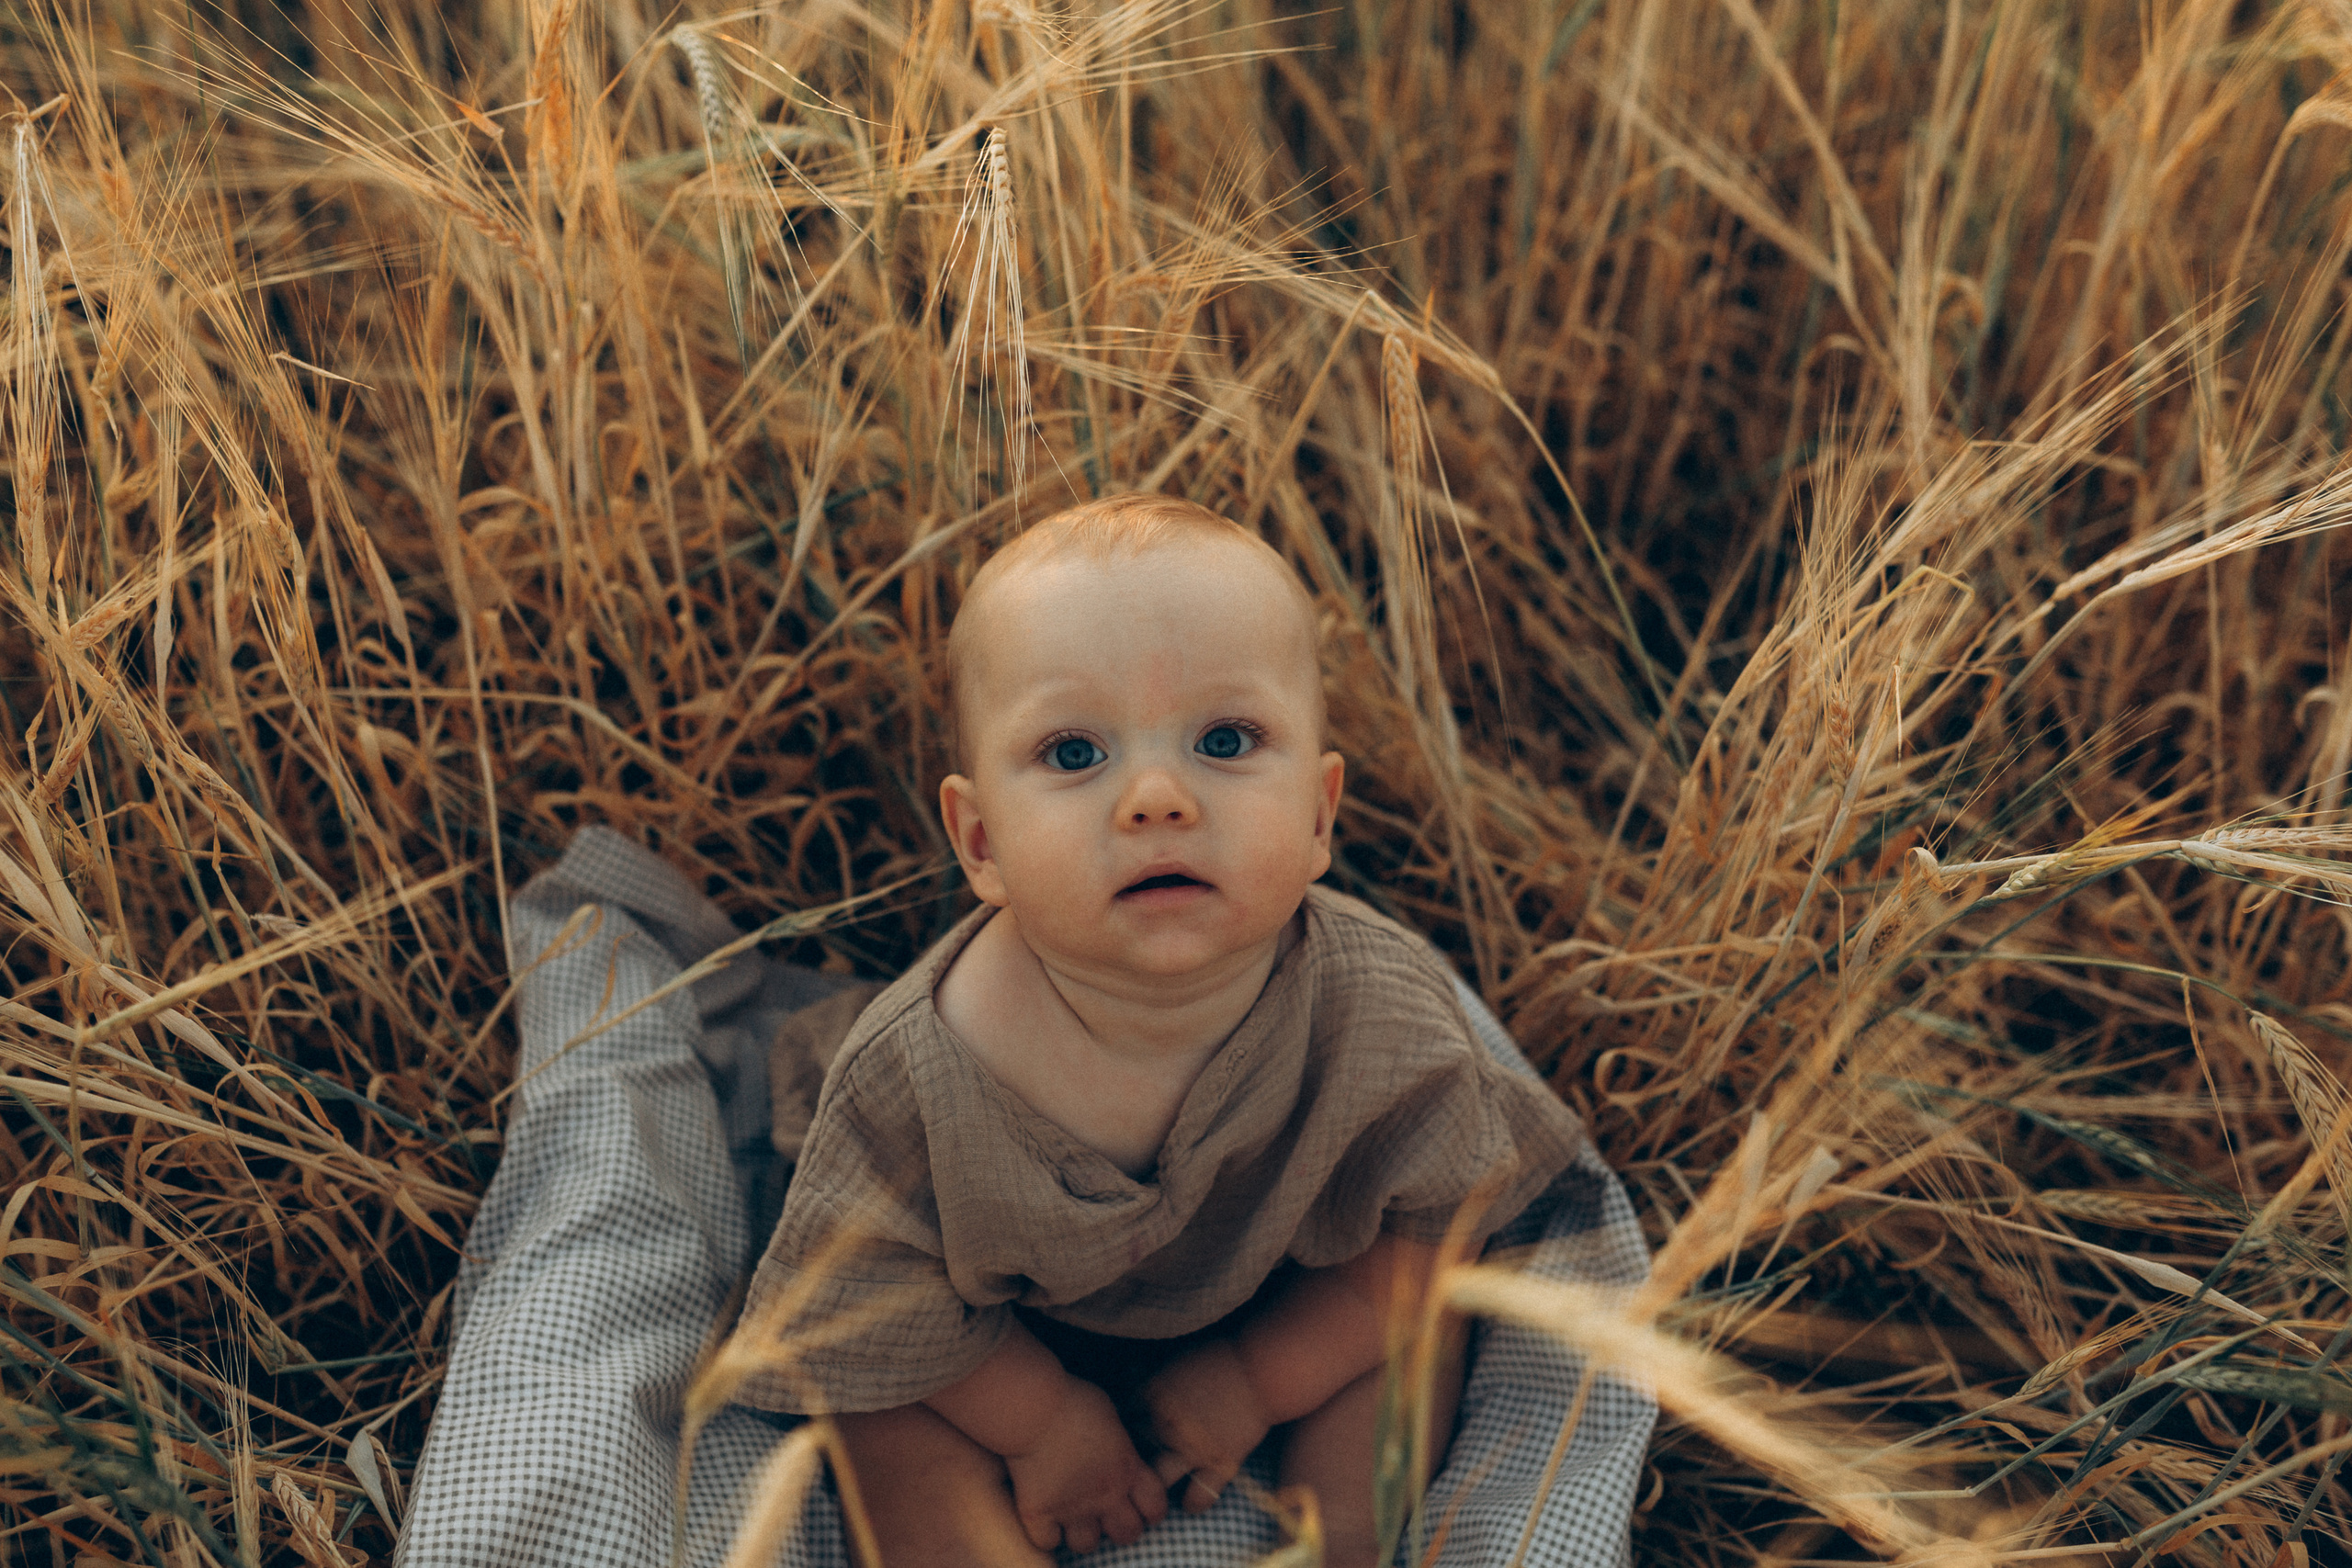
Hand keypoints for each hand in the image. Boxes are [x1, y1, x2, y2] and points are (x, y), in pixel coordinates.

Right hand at [999, 1375, 1166, 1553]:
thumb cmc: (1073, 1400)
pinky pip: (1047, 1542)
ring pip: (1086, 1545)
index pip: (1155, 1507)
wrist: (1034, 1407)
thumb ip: (1119, 1442)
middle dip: (1120, 1527)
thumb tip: (1118, 1446)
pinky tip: (1043, 1516)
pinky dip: (1045, 1533)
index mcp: (1127, 1469)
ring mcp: (1072, 1509)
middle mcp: (1106, 1495)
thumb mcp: (1111, 1415)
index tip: (1143, 1507)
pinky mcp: (1039, 1513)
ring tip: (1072, 1516)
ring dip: (1081, 1532)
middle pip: (1127, 1534)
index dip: (1151, 1511)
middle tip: (1106, 1514)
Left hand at [1141, 1339, 1276, 1512]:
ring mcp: (1191, 1448)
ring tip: (1160, 1489)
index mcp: (1153, 1395)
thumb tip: (1136, 1382)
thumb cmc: (1222, 1358)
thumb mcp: (1179, 1360)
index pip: (1127, 1415)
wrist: (1260, 1371)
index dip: (1131, 1422)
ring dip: (1157, 1484)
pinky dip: (1193, 1503)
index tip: (1138, 1426)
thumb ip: (1157, 1380)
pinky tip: (1190, 1502)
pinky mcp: (1218, 1465)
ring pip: (1159, 1479)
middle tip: (1145, 1458)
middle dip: (1137, 1454)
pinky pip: (1198, 1497)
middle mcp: (1166, 1424)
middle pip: (1135, 1448)